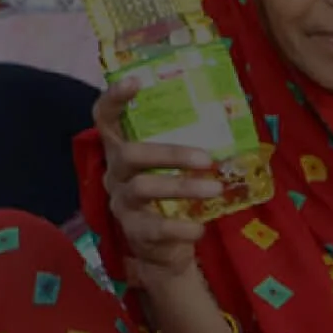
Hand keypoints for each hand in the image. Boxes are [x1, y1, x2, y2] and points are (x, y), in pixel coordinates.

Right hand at [96, 79, 217, 280]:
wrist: (164, 250)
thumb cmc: (171, 200)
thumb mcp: (172, 172)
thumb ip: (185, 149)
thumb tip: (227, 121)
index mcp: (122, 152)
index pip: (105, 119)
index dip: (114, 99)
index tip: (135, 82)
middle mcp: (116, 174)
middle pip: (130, 154)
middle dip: (170, 153)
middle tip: (206, 159)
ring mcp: (122, 203)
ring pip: (144, 187)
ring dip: (183, 187)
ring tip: (215, 189)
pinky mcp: (134, 231)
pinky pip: (157, 227)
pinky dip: (183, 227)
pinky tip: (200, 227)